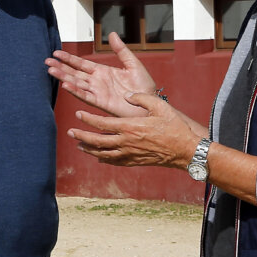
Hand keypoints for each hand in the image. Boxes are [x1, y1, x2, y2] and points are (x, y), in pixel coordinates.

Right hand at [46, 32, 159, 117]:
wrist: (150, 103)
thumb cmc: (143, 85)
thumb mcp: (132, 63)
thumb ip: (121, 50)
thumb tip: (112, 34)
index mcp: (102, 72)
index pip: (81, 64)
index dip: (69, 59)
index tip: (56, 53)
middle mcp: (97, 82)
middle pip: (75, 73)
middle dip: (61, 67)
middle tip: (47, 61)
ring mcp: (97, 92)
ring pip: (76, 83)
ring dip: (64, 77)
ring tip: (51, 71)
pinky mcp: (101, 102)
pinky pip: (86, 96)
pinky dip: (76, 91)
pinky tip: (66, 85)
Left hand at [68, 93, 198, 167]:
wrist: (185, 150)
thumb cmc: (174, 126)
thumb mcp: (159, 106)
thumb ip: (141, 98)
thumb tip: (127, 94)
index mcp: (130, 127)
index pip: (102, 124)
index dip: (88, 119)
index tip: (78, 114)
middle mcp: (126, 142)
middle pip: (97, 141)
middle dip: (82, 136)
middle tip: (70, 132)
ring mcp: (130, 154)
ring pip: (103, 154)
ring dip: (89, 149)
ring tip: (79, 145)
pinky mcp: (135, 162)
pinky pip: (115, 162)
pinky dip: (104, 159)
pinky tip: (98, 158)